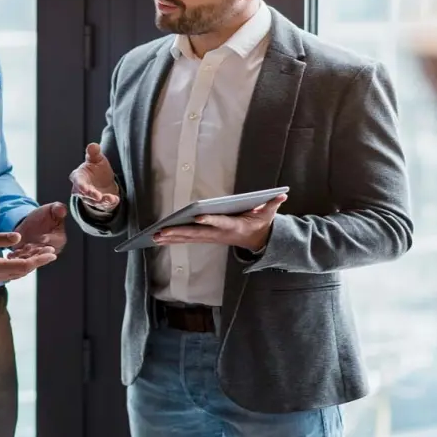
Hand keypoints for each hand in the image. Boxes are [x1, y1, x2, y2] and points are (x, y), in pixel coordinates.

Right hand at [0, 232, 55, 282]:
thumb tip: (18, 237)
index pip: (23, 266)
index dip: (39, 260)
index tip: (51, 254)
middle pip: (24, 270)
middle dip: (38, 260)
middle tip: (51, 250)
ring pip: (18, 271)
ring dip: (30, 262)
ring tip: (41, 251)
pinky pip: (11, 270)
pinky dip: (21, 263)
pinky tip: (25, 254)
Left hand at [9, 202, 68, 257]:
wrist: (32, 222)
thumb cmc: (45, 215)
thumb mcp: (51, 209)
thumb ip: (58, 208)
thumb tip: (62, 209)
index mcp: (60, 239)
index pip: (57, 241)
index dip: (50, 239)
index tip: (43, 238)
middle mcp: (51, 249)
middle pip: (44, 251)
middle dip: (36, 250)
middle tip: (28, 246)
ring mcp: (38, 254)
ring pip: (32, 256)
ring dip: (25, 255)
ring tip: (18, 251)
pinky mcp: (27, 256)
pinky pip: (22, 258)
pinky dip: (16, 257)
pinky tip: (10, 254)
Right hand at [69, 143, 119, 211]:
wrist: (104, 180)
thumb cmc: (96, 168)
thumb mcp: (96, 159)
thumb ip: (93, 153)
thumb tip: (93, 146)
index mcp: (79, 177)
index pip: (78, 181)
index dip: (81, 185)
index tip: (85, 188)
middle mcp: (82, 190)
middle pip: (85, 194)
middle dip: (91, 195)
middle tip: (97, 196)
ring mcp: (91, 198)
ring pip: (95, 201)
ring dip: (102, 200)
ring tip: (110, 198)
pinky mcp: (100, 204)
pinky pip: (104, 205)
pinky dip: (110, 203)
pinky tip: (115, 199)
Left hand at [152, 194, 287, 250]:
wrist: (259, 241)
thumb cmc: (261, 223)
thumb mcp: (269, 214)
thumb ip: (273, 204)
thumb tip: (282, 195)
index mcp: (234, 226)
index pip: (221, 222)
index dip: (210, 221)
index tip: (198, 217)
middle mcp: (220, 234)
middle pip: (197, 234)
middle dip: (179, 232)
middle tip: (162, 232)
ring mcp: (212, 237)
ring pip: (189, 238)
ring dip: (172, 237)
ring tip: (155, 236)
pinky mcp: (207, 238)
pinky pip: (189, 239)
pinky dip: (174, 238)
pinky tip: (160, 238)